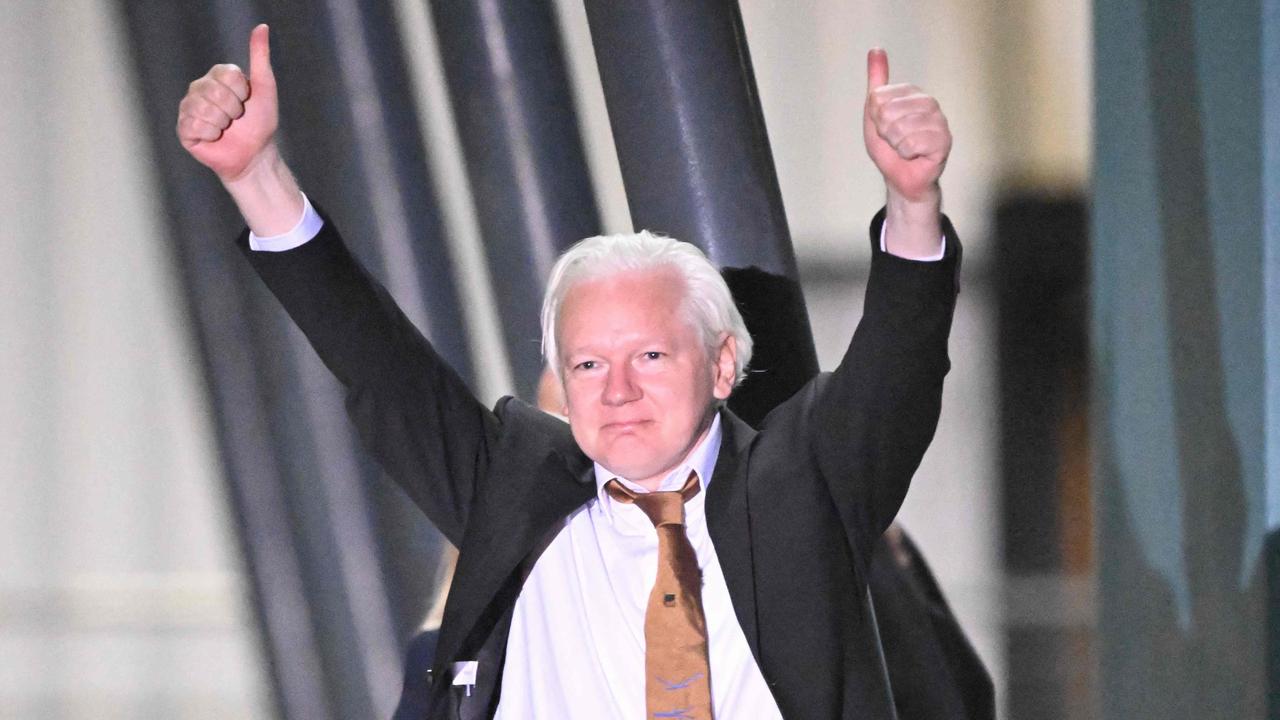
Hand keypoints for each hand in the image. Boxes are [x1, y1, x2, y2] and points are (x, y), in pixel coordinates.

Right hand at [177, 24, 277, 181]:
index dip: (242, 93)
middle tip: (237, 118)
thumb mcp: (265, 86)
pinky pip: (193, 125)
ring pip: (203, 108)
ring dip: (222, 123)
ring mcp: (189, 108)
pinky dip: (211, 134)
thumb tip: (262, 27)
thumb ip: (260, 56)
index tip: (247, 101)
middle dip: (233, 110)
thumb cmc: (260, 122)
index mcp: (217, 76)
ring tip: (226, 128)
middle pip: (214, 91)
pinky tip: (214, 138)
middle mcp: (199, 88)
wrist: (255, 154)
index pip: (227, 75)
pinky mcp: (184, 128)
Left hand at [863, 48, 949, 256]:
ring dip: (895, 145)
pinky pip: (913, 142)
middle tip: (894, 141)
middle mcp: (928, 103)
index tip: (884, 128)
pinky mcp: (944, 141)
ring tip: (904, 149)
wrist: (901, 179)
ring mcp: (939, 121)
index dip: (874, 118)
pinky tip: (915, 156)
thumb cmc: (890, 148)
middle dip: (885, 133)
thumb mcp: (874, 114)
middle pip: (888, 112)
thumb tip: (876, 49)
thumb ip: (876, 82)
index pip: (878, 97)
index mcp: (911, 93)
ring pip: (900, 128)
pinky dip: (907, 154)